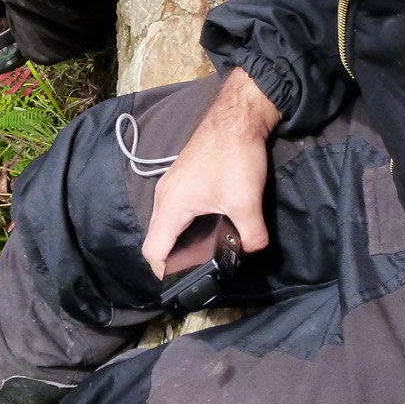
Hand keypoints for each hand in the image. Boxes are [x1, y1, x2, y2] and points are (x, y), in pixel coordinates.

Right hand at [142, 70, 279, 278]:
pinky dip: (182, 225)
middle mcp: (164, 196)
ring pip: (164, 223)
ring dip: (176, 241)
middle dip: (169, 260)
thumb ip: (251, 236)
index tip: (178, 286)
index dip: (162, 273)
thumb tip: (251, 251)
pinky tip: (205, 227)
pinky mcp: (182, 177)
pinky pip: (173, 209)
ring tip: (200, 255)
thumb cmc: (234, 158)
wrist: (237, 117)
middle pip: (156, 238)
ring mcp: (171, 184)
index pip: (153, 250)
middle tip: (193, 275)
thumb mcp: (247, 203)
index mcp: (172, 206)